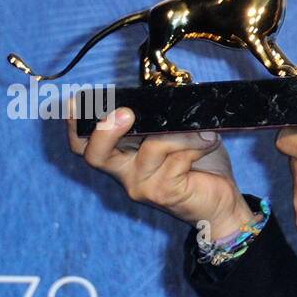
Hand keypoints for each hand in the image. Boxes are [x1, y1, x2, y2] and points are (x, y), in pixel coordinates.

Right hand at [65, 106, 253, 236]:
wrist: (221, 204)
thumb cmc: (198, 166)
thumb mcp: (176, 136)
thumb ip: (162, 119)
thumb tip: (168, 92)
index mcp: (121, 156)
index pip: (83, 145)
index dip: (74, 124)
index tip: (77, 100)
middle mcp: (125, 173)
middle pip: (95, 155)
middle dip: (105, 130)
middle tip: (125, 113)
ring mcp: (143, 185)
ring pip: (152, 147)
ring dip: (181, 134)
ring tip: (203, 132)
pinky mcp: (164, 192)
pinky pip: (177, 158)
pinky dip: (196, 144)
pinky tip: (209, 141)